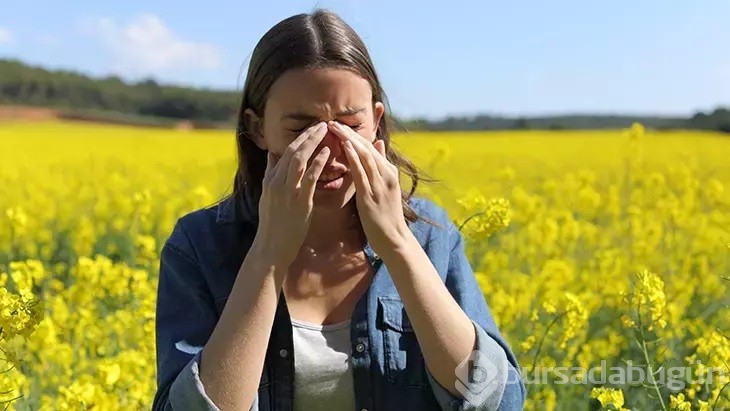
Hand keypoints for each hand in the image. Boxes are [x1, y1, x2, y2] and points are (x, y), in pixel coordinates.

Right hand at [253, 122, 329, 266]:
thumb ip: (270, 173)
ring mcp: (287, 191)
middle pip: (293, 151)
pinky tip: (327, 152)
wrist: (271, 247)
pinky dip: (318, 162)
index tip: (313, 128)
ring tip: (326, 130)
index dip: (300, 138)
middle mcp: (277, 182)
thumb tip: (272, 154)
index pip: (286, 152)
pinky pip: (309, 178)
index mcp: (270, 179)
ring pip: (299, 159)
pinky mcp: (299, 202)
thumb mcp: (267, 195)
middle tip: (322, 123)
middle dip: (308, 135)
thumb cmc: (273, 224)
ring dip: (313, 142)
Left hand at [328, 121, 411, 255]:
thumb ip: (380, 165)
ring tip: (335, 128)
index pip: (370, 147)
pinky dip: (353, 157)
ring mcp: (380, 184)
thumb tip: (378, 143)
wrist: (394, 238)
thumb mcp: (385, 187)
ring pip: (364, 155)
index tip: (340, 124)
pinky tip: (344, 146)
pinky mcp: (371, 195)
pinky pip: (362, 172)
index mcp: (388, 172)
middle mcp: (386, 174)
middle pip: (366, 147)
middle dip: (349, 133)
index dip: (354, 134)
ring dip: (348, 140)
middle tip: (333, 121)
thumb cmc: (386, 215)